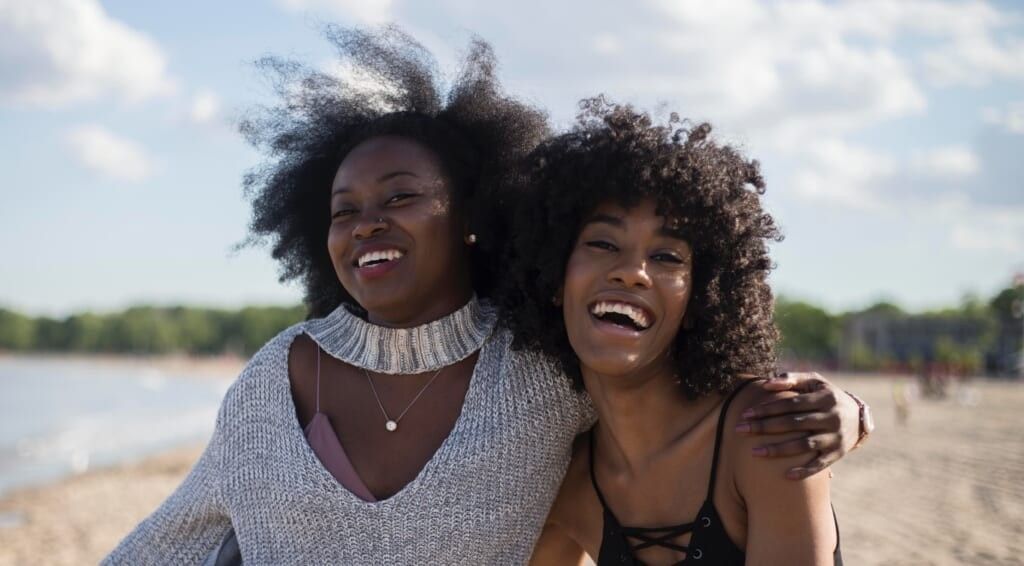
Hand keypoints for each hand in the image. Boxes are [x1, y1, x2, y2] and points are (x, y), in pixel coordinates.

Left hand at [735, 372, 860, 479]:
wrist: (859, 417)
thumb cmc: (827, 395)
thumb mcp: (815, 382)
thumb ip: (791, 379)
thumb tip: (766, 384)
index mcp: (824, 398)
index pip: (790, 403)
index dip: (767, 408)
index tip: (746, 414)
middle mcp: (831, 418)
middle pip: (793, 424)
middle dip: (765, 427)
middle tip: (740, 430)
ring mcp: (835, 438)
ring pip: (804, 445)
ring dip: (779, 450)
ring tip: (755, 452)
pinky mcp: (838, 454)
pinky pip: (820, 465)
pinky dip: (804, 471)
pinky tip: (785, 476)